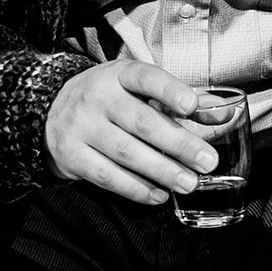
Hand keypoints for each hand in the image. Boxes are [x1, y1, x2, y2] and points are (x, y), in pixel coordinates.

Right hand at [44, 58, 218, 204]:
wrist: (48, 112)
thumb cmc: (106, 99)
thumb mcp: (137, 89)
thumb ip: (181, 100)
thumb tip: (223, 114)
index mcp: (119, 75)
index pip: (146, 78)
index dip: (169, 91)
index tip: (192, 105)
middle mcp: (98, 97)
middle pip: (141, 122)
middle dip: (178, 144)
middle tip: (207, 161)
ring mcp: (82, 127)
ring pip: (126, 153)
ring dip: (162, 171)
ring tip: (189, 183)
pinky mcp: (73, 156)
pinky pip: (108, 176)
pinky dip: (136, 188)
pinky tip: (158, 194)